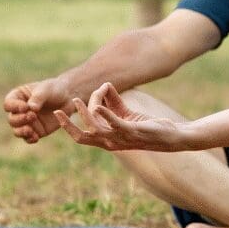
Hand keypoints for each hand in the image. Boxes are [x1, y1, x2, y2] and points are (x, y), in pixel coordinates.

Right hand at [3, 79, 73, 142]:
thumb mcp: (46, 90)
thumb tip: (31, 108)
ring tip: (30, 130)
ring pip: (17, 130)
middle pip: (12, 119)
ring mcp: (27, 122)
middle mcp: (19, 112)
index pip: (8, 104)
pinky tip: (35, 137)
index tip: (25, 107)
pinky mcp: (36, 131)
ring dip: (22, 131)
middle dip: (20, 119)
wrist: (68, 98)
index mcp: (17, 98)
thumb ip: (38, 98)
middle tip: (32, 116)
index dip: (14, 107)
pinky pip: (29, 138)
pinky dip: (30, 139)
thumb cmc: (54, 90)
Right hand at [54, 82, 186, 151]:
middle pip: (82, 137)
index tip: (58, 113)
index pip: (82, 136)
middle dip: (68, 125)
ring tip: (78, 100)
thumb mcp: (126, 113)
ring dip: (85, 113)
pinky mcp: (132, 131)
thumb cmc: (148, 126)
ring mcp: (121, 139)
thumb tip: (104, 85)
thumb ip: (114, 101)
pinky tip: (99, 105)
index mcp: (108, 140)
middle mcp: (111, 143)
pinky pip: (115, 123)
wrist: (170, 136)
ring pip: (95, 128)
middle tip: (58, 111)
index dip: (68, 126)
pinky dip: (105, 113)